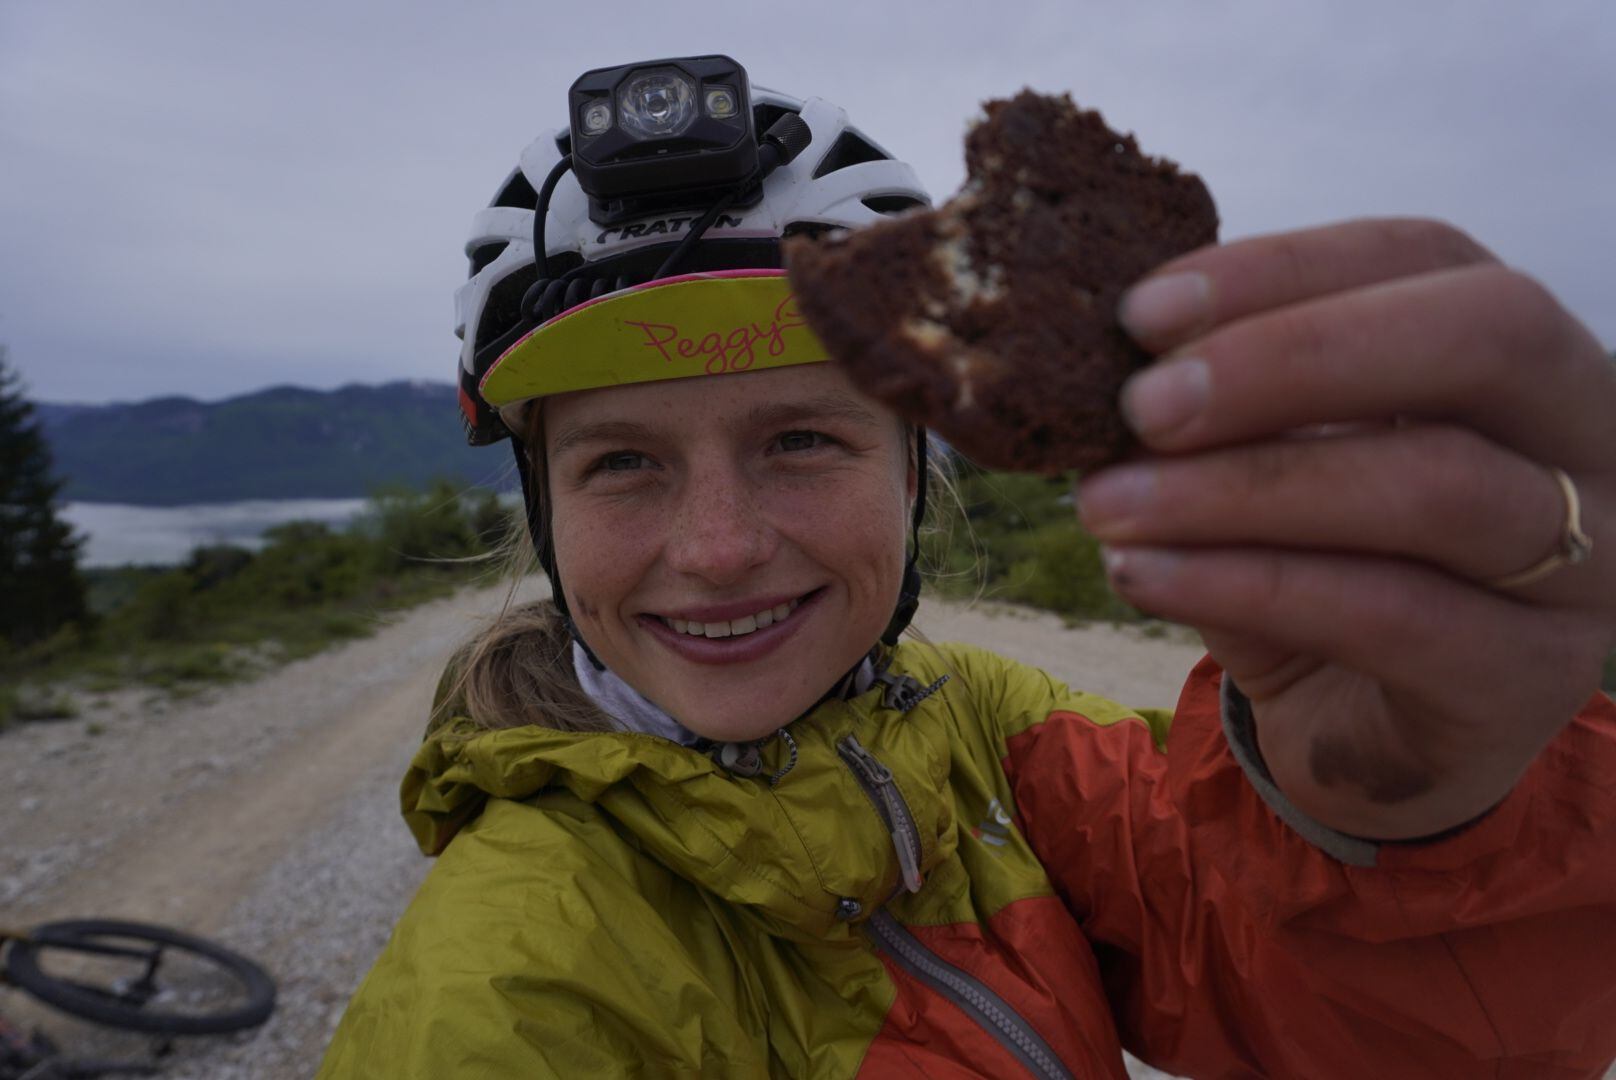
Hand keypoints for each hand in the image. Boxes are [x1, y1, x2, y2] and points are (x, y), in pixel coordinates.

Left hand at [1076, 218, 1615, 838]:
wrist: (1362, 735)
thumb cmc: (1314, 571)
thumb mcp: (1264, 467)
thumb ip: (1219, 410)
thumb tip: (1097, 362)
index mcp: (1518, 352)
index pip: (1424, 256)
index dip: (1282, 270)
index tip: (1142, 314)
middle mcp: (1587, 437)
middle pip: (1485, 338)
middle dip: (1293, 357)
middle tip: (1141, 406)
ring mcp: (1587, 562)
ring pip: (1435, 487)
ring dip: (1244, 489)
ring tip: (1106, 506)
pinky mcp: (1532, 676)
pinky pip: (1393, 615)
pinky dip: (1248, 585)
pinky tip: (1143, 576)